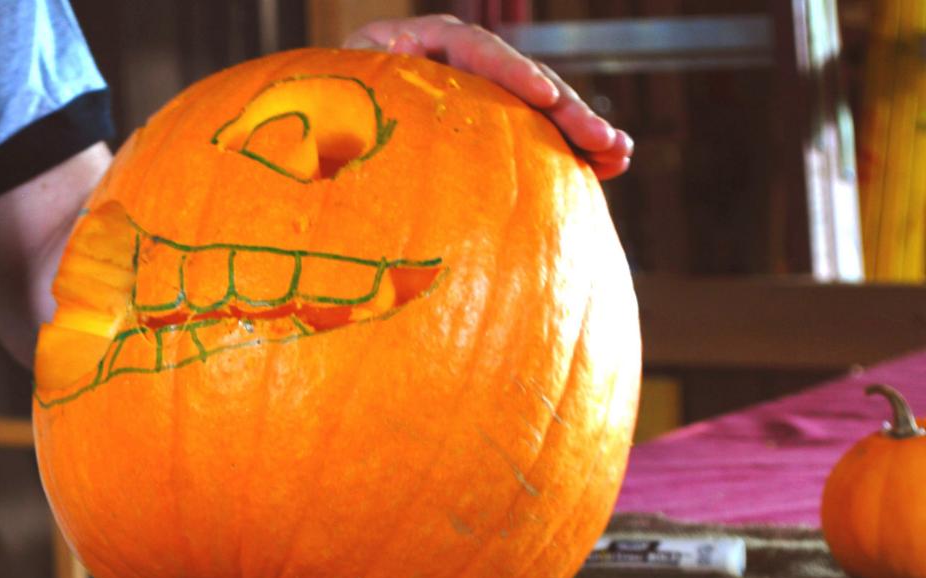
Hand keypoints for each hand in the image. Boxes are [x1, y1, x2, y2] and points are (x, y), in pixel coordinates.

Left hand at [345, 15, 632, 179]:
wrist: (328, 135)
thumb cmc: (327, 115)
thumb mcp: (344, 90)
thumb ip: (371, 76)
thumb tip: (402, 53)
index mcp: (424, 44)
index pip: (475, 49)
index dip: (513, 73)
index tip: (545, 97)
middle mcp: (460, 63)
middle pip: (521, 79)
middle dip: (567, 110)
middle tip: (604, 140)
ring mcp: (481, 95)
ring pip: (540, 108)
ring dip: (582, 130)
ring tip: (619, 153)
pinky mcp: (493, 127)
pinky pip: (537, 135)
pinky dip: (570, 150)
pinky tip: (609, 164)